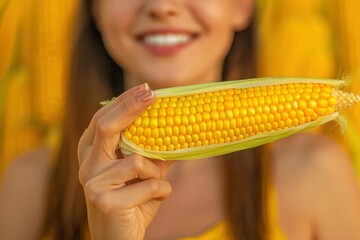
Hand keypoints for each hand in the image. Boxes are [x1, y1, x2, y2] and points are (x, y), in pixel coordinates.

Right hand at [78, 84, 173, 239]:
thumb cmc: (133, 202)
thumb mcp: (145, 174)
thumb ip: (155, 152)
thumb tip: (179, 127)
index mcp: (92, 153)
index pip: (103, 119)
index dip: (123, 102)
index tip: (145, 90)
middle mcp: (87, 165)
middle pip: (106, 127)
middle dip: (131, 107)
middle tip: (151, 94)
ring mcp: (93, 184)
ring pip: (137, 161)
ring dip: (157, 172)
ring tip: (156, 183)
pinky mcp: (104, 201)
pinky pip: (148, 184)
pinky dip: (161, 190)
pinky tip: (156, 198)